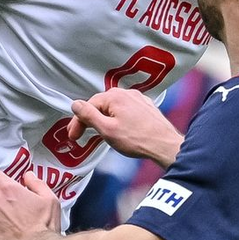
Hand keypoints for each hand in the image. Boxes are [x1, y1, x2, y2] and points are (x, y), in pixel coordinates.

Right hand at [68, 88, 183, 167]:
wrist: (165, 145)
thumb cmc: (138, 139)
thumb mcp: (106, 129)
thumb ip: (88, 116)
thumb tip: (75, 105)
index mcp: (115, 96)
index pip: (88, 105)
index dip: (78, 121)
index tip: (74, 135)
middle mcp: (127, 93)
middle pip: (101, 105)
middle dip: (89, 120)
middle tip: (81, 136)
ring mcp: (138, 99)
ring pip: (113, 107)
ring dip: (103, 119)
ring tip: (99, 134)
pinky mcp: (146, 107)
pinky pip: (126, 110)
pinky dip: (117, 119)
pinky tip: (118, 130)